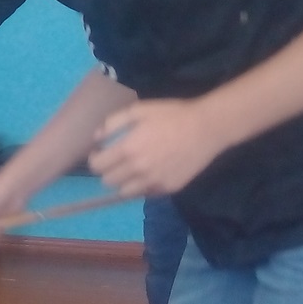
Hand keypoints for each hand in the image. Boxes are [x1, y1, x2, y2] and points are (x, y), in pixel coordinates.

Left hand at [89, 99, 221, 196]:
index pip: (97, 166)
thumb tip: (96, 138)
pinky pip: (146, 194)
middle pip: (108, 182)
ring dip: (124, 182)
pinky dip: (143, 186)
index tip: (102, 152)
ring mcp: (154, 181)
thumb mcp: (138, 110)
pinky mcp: (168, 188)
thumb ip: (112, 123)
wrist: (206, 128)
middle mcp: (138, 169)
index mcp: (127, 149)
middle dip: (108, 171)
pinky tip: (150, 173)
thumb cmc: (171, 115)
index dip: (96, 159)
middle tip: (117, 161)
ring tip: (132, 170)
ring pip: (124, 193)